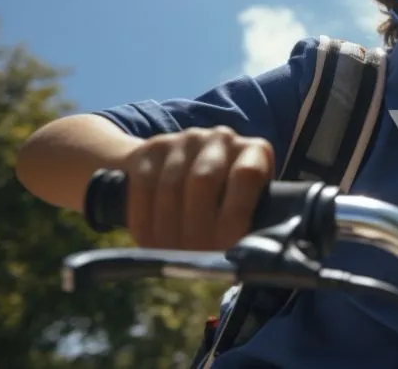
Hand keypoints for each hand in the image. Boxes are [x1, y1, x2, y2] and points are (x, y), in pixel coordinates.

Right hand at [120, 126, 274, 250]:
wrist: (180, 171)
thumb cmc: (225, 200)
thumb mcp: (247, 206)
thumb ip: (249, 223)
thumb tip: (244, 258)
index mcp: (254, 151)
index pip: (245, 176)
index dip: (234, 215)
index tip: (225, 248)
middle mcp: (222, 138)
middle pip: (203, 181)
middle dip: (196, 227)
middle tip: (193, 256)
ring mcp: (185, 140)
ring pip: (171, 186)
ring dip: (168, 228)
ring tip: (171, 254)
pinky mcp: (152, 148)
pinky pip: (143, 186)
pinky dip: (144, 220)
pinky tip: (148, 240)